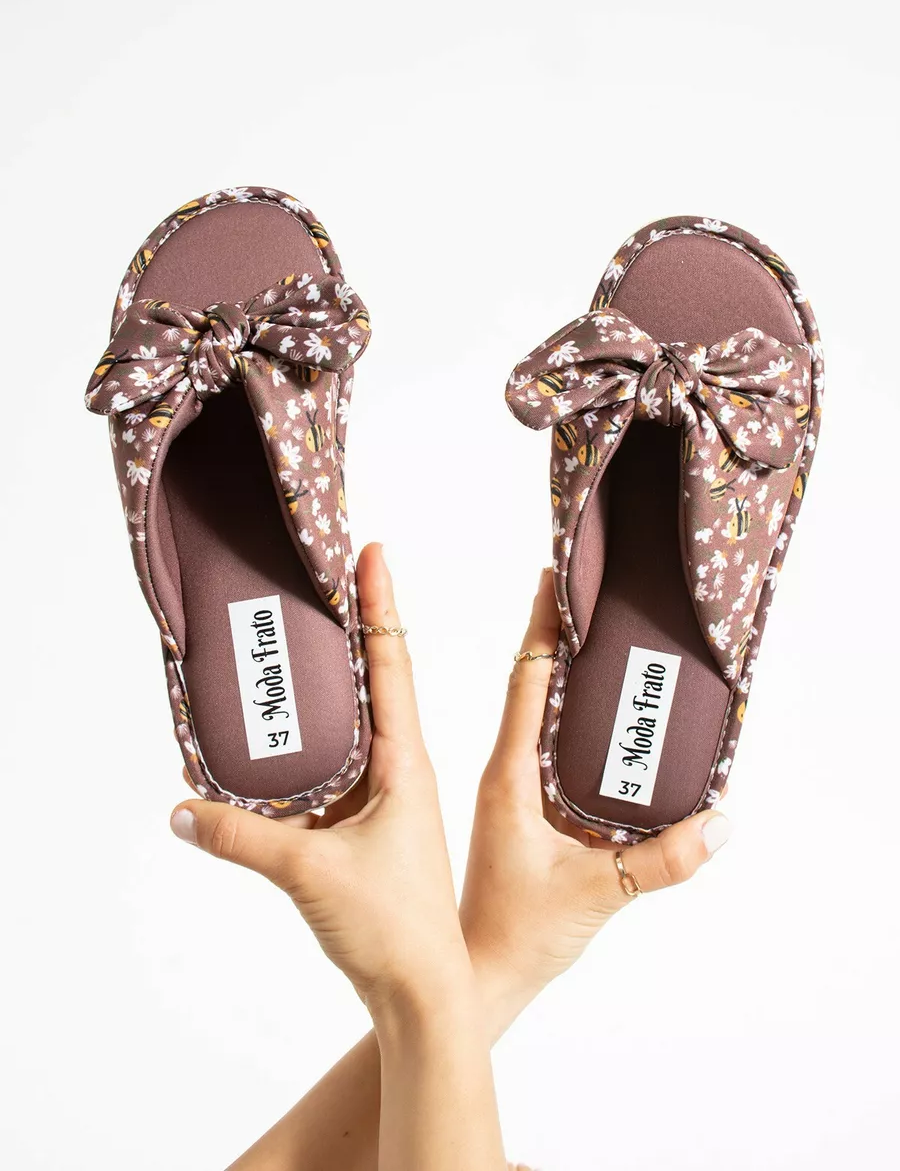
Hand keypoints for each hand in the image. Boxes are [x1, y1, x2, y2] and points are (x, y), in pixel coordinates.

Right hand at [170, 543, 469, 1014]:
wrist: (423, 993)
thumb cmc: (392, 926)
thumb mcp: (309, 871)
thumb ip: (240, 836)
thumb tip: (181, 807)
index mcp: (405, 764)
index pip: (393, 665)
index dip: (381, 606)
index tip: (373, 553)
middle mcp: (398, 773)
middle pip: (372, 686)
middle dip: (351, 632)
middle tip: (322, 583)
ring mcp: (384, 803)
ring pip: (350, 733)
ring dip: (326, 697)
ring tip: (291, 655)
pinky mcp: (365, 835)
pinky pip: (332, 780)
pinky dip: (305, 762)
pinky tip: (270, 758)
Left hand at [459, 569, 730, 1031]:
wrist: (481, 975)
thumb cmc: (518, 934)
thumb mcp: (595, 892)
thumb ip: (660, 862)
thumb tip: (720, 823)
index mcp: (509, 775)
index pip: (526, 682)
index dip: (541, 628)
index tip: (553, 575)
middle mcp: (507, 772)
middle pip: (531, 686)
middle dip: (555, 635)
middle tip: (585, 586)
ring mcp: (514, 792)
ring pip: (538, 716)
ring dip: (562, 675)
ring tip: (595, 631)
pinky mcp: (525, 813)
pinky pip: (548, 749)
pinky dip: (569, 720)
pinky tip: (600, 716)